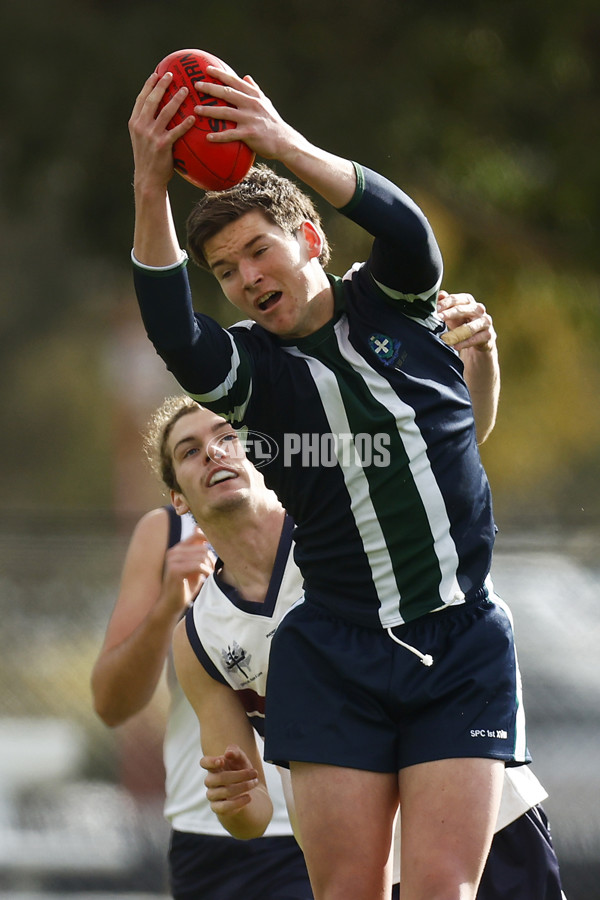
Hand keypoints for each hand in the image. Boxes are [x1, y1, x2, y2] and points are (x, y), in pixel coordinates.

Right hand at [129, 72, 195, 190]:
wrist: (148, 179)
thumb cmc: (149, 159)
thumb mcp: (142, 139)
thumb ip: (148, 125)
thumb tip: (161, 111)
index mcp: (135, 123)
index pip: (141, 99)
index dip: (149, 85)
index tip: (156, 73)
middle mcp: (141, 126)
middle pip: (152, 100)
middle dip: (162, 85)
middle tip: (171, 74)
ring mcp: (151, 136)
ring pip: (165, 112)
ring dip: (176, 99)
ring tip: (186, 90)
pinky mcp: (163, 146)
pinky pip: (176, 131)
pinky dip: (185, 124)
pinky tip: (193, 117)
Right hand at [161, 528, 214, 614]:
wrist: (171, 604)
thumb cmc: (185, 587)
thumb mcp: (195, 568)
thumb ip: (200, 554)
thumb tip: (205, 535)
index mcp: (178, 549)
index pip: (197, 535)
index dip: (211, 540)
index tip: (218, 551)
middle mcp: (174, 551)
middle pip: (203, 548)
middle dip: (212, 560)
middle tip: (214, 570)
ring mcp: (173, 560)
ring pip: (202, 556)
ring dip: (210, 567)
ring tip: (209, 575)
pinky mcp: (175, 570)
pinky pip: (198, 565)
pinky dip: (206, 571)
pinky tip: (207, 577)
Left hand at [191, 66, 301, 162]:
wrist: (285, 142)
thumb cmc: (273, 123)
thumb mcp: (266, 103)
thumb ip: (255, 89)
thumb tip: (246, 76)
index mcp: (254, 96)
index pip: (235, 81)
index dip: (220, 74)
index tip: (207, 69)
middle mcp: (251, 104)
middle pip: (227, 93)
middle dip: (210, 88)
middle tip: (196, 86)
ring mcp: (250, 118)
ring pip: (226, 112)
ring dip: (210, 111)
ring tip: (196, 110)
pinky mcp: (250, 133)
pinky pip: (231, 135)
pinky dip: (219, 136)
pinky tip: (207, 137)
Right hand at [201, 744, 259, 815]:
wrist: (246, 788)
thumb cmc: (240, 769)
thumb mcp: (241, 758)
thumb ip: (235, 752)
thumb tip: (228, 753)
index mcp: (214, 767)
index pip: (204, 762)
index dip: (210, 762)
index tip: (222, 761)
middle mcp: (210, 781)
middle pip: (218, 778)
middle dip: (239, 775)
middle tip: (254, 773)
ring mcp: (212, 795)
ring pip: (224, 792)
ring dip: (242, 787)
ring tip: (254, 783)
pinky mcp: (217, 808)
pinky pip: (224, 807)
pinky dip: (238, 803)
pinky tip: (248, 797)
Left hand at [437, 291, 495, 352]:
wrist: (479, 341)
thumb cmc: (462, 323)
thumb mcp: (452, 315)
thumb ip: (446, 304)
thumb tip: (440, 294)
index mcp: (469, 301)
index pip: (456, 299)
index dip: (445, 303)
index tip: (435, 308)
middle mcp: (479, 309)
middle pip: (462, 310)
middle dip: (449, 313)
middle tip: (438, 318)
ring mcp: (485, 322)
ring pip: (469, 327)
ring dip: (456, 332)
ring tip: (445, 337)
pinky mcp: (488, 335)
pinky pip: (475, 339)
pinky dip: (464, 343)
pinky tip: (455, 346)